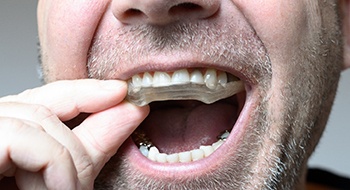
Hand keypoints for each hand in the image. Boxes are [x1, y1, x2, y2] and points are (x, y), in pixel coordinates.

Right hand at [0, 79, 148, 188]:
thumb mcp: (55, 180)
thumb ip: (87, 149)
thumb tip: (128, 114)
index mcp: (6, 136)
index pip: (48, 98)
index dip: (85, 92)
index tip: (121, 93)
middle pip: (44, 108)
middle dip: (78, 144)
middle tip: (84, 185)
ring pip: (38, 121)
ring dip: (66, 164)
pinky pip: (24, 139)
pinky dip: (51, 165)